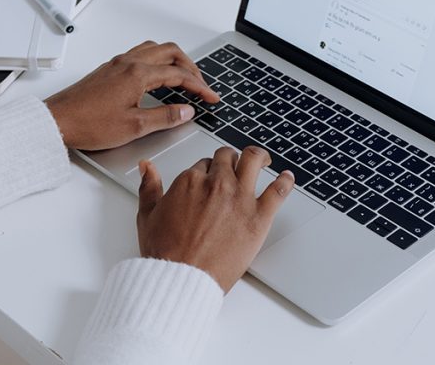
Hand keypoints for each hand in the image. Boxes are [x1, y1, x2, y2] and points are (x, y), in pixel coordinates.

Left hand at [45, 41, 219, 150]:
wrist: (57, 121)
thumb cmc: (88, 124)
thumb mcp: (134, 127)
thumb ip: (164, 117)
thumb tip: (185, 111)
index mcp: (138, 74)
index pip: (178, 74)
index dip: (199, 86)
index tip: (210, 97)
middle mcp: (128, 63)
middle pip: (170, 52)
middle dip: (190, 67)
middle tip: (200, 85)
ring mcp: (116, 64)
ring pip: (153, 50)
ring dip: (172, 60)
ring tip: (182, 77)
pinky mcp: (107, 70)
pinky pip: (139, 55)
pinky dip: (155, 61)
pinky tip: (155, 78)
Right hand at [135, 146, 295, 292]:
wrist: (182, 278)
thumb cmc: (165, 252)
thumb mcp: (148, 215)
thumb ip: (148, 186)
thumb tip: (146, 167)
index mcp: (189, 181)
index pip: (203, 164)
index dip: (206, 170)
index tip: (209, 178)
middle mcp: (216, 184)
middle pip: (227, 158)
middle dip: (229, 160)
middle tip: (233, 165)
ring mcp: (239, 198)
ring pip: (253, 162)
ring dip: (258, 157)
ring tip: (262, 159)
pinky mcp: (258, 217)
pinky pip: (279, 191)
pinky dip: (286, 181)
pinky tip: (288, 178)